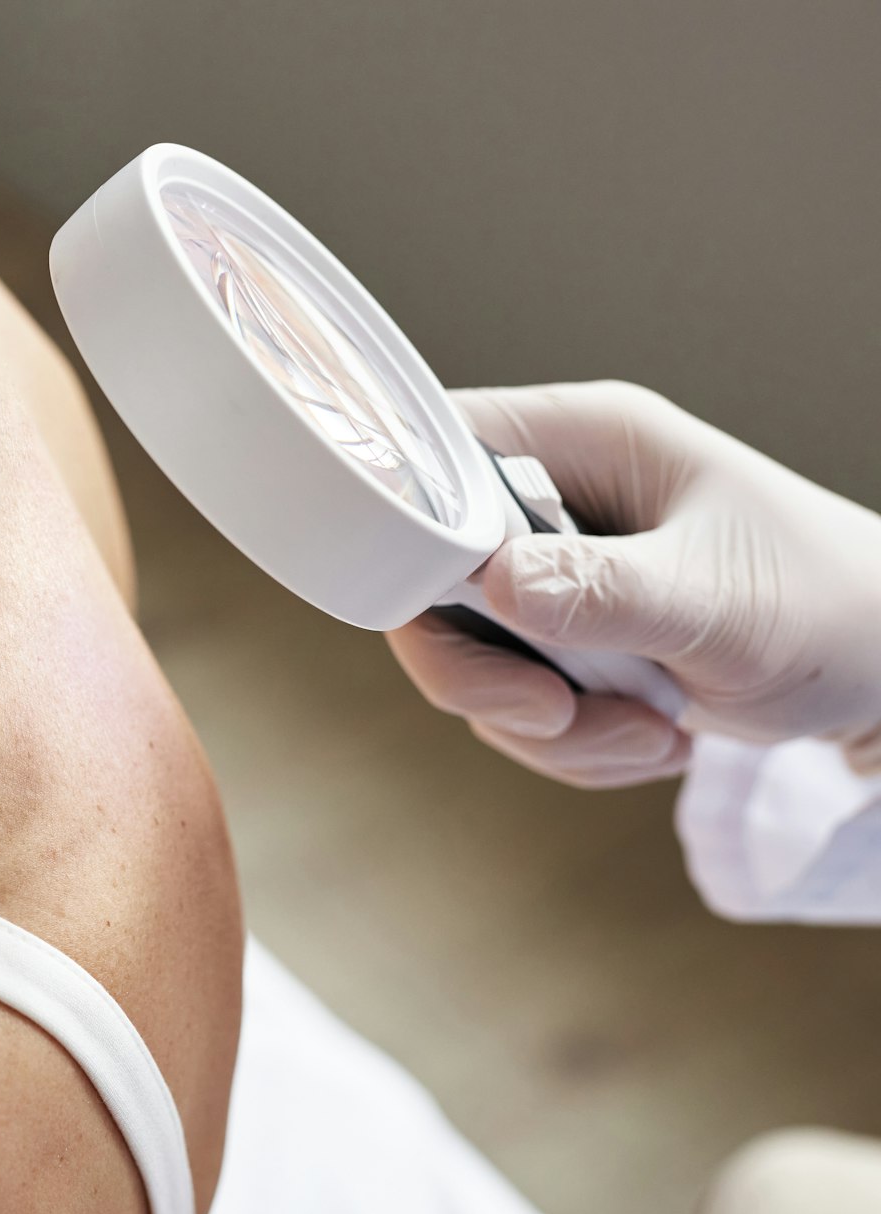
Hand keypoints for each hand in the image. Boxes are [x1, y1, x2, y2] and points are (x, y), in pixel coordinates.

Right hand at [387, 381, 880, 786]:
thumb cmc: (829, 606)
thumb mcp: (717, 601)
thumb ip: (601, 591)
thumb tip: (492, 584)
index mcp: (579, 441)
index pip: (431, 458)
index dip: (411, 533)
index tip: (458, 613)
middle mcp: (549, 499)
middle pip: (429, 582)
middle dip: (489, 675)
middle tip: (556, 715)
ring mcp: (552, 572)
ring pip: (470, 660)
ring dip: (546, 728)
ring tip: (649, 732)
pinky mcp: (562, 638)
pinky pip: (510, 705)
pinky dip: (571, 746)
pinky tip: (651, 736)